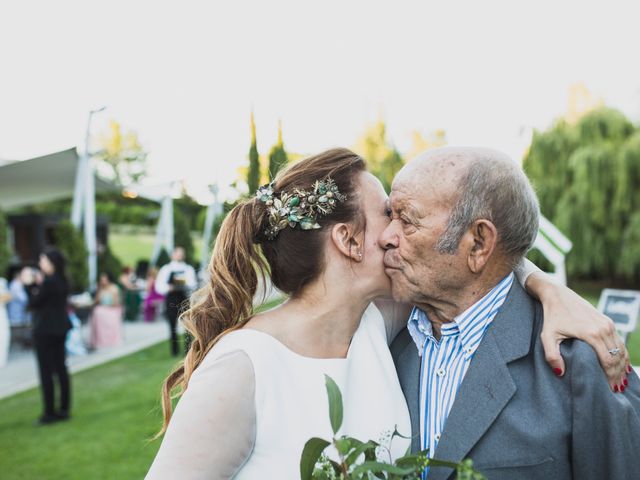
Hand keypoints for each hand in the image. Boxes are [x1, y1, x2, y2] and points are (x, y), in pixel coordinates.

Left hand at [530, 273, 629, 392]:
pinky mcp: (607, 321)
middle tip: (615, 389)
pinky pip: (619, 341)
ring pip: (621, 350)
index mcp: (591, 334)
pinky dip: (622, 354)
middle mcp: (603, 328)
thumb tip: (560, 373)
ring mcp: (607, 324)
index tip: (609, 389)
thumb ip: (552, 356)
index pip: (607, 361)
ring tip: (620, 381)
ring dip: (622, 366)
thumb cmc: (551, 317)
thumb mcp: (547, 336)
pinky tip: (621, 365)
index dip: (610, 377)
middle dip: (617, 375)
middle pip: (617, 357)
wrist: (557, 295)